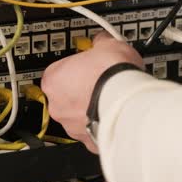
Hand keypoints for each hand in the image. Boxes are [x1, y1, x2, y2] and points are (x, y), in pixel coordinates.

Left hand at [41, 32, 143, 152]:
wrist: (128, 103)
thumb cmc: (112, 76)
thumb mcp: (108, 45)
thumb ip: (100, 43)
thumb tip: (102, 40)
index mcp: (53, 80)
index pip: (58, 71)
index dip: (75, 67)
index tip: (87, 65)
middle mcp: (58, 106)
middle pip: (67, 96)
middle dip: (83, 90)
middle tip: (101, 81)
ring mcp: (72, 126)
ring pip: (79, 116)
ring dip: (92, 108)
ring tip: (112, 98)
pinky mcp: (89, 141)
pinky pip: (94, 131)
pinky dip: (102, 124)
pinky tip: (115, 115)